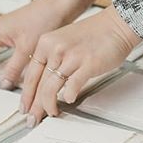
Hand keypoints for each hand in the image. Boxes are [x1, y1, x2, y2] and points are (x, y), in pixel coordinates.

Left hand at [21, 4, 140, 126]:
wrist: (117, 24)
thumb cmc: (95, 33)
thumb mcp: (64, 40)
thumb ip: (52, 58)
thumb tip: (43, 82)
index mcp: (47, 42)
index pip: (30, 74)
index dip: (26, 95)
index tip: (25, 106)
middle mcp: (56, 48)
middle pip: (39, 84)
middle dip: (35, 106)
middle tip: (33, 118)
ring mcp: (72, 56)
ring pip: (51, 88)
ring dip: (49, 105)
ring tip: (52, 112)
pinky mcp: (87, 64)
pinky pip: (72, 87)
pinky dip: (68, 96)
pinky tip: (69, 99)